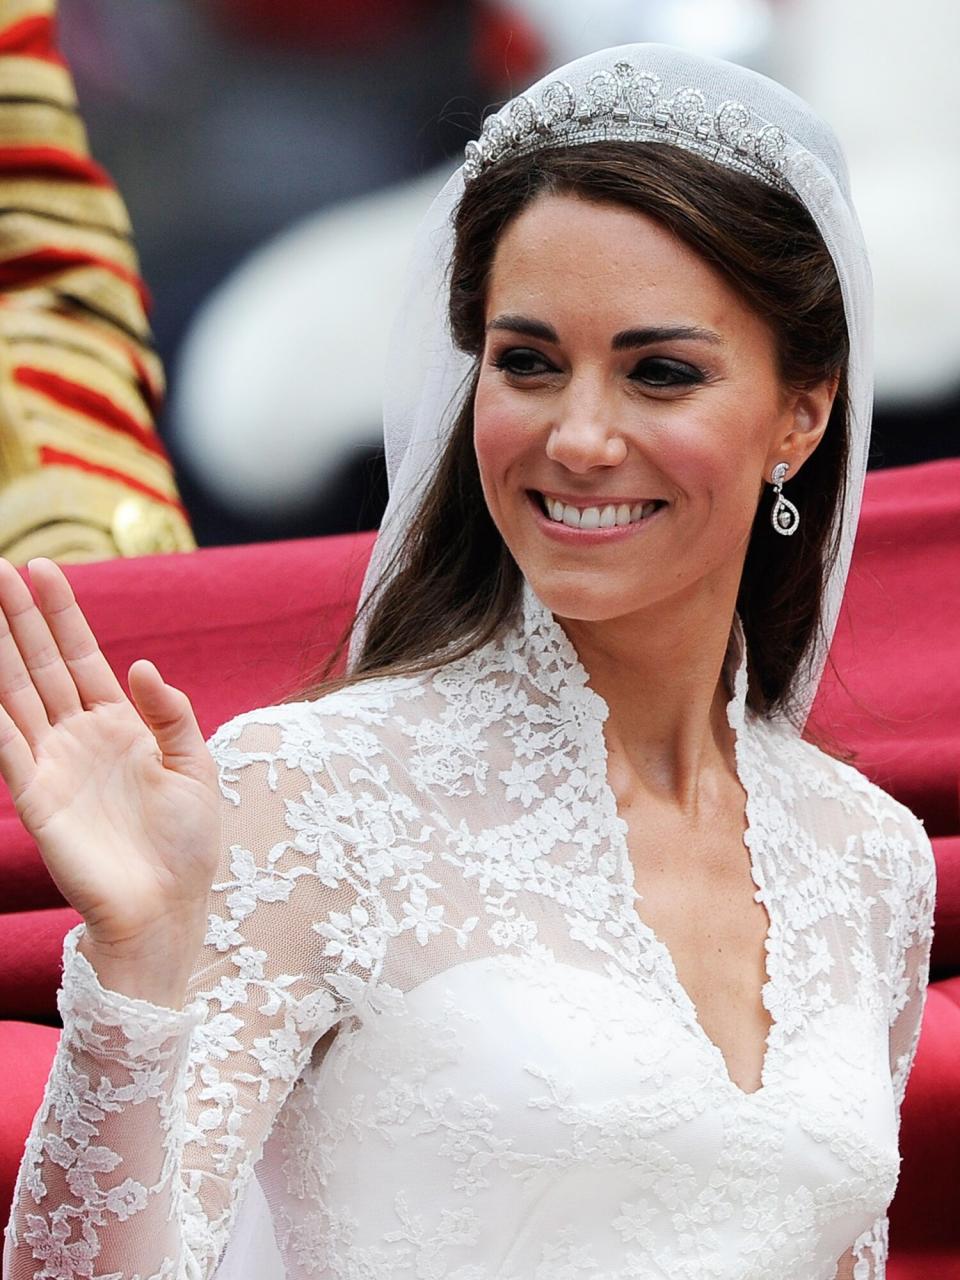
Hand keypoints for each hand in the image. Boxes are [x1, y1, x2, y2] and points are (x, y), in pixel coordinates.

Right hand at [0, 558, 218, 984]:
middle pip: (42, 664)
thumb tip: (142, 664)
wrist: (169, 908)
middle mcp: (81, 737)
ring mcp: (55, 764)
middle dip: (21, 616)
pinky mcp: (36, 798)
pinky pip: (6, 746)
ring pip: (17, 693)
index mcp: (122, 726)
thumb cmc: (188, 844)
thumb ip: (171, 713)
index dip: (63, 614)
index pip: (83, 657)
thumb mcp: (196, 766)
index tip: (44, 568)